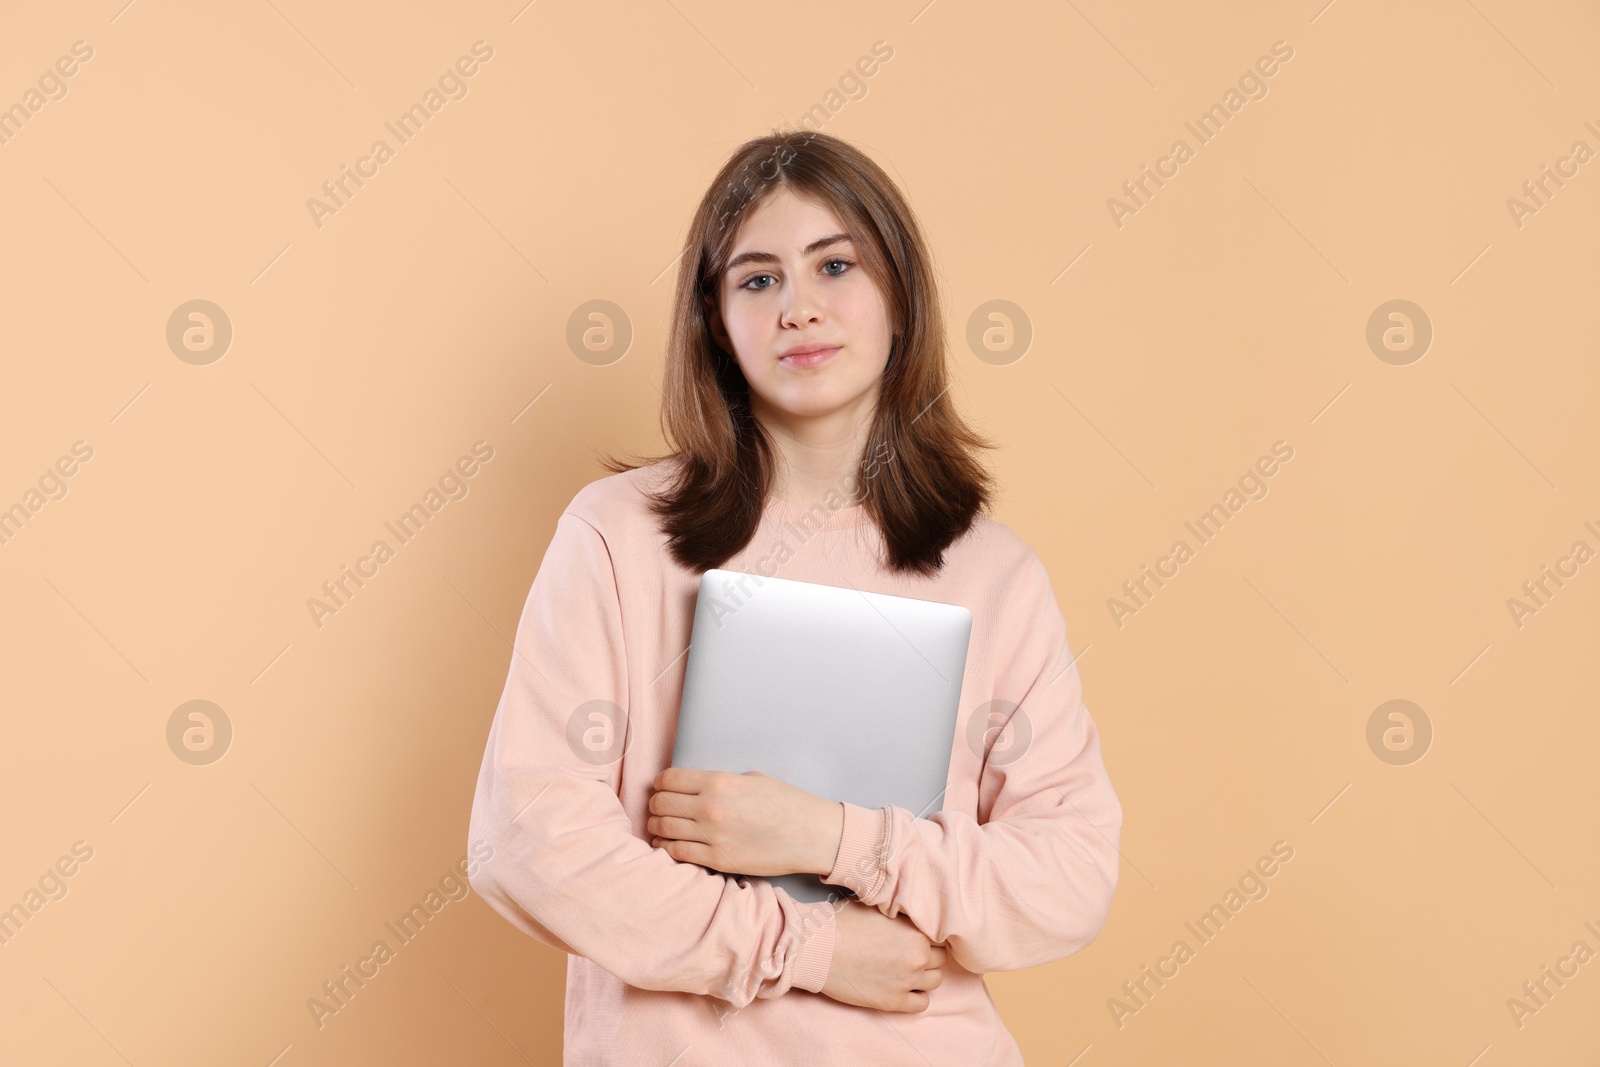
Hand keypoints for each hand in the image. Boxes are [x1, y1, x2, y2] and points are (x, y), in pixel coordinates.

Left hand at [647, 768, 842, 877]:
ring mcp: (712, 836)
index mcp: (718, 782)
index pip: (669, 779)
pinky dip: (666, 846)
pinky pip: (677, 852)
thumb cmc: (785, 803)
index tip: (660, 787)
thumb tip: (694, 787)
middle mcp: (710, 807)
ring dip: (656, 826)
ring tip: (658, 825)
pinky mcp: (717, 860)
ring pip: (664, 828)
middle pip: (661, 803)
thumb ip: (720, 782)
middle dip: (655, 804)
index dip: (660, 783)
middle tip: (658, 806)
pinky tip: (665, 843)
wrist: (809, 835)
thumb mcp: (751, 778)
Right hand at [821, 900, 945, 1012]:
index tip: (914, 938)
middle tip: (907, 954)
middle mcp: (917, 957)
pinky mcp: (892, 1001)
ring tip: (904, 971)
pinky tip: (902, 988)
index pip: (939, 936)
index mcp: (915, 931)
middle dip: (927, 956)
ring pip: (935, 981)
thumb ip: (900, 915)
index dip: (926, 937)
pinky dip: (915, 996)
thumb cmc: (842, 922)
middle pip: (939, 959)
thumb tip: (907, 914)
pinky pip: (921, 1004)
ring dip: (923, 976)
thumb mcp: (877, 907)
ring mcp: (906, 981)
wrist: (817, 948)